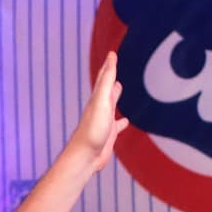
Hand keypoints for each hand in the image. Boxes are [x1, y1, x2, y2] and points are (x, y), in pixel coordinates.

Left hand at [66, 51, 129, 171]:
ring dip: (115, 96)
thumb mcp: (102, 101)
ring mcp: (104, 121)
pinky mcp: (108, 135)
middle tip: (113, 67)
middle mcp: (100, 108)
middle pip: (106, 89)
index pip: (104, 77)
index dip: (109, 65)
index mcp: (98, 99)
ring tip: (119, 88)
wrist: (86, 156)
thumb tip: (111, 57)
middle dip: (110, 77)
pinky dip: (121, 121)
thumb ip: (107, 80)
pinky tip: (125, 122)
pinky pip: (117, 125)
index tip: (112, 54)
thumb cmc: (93, 129)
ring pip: (111, 105)